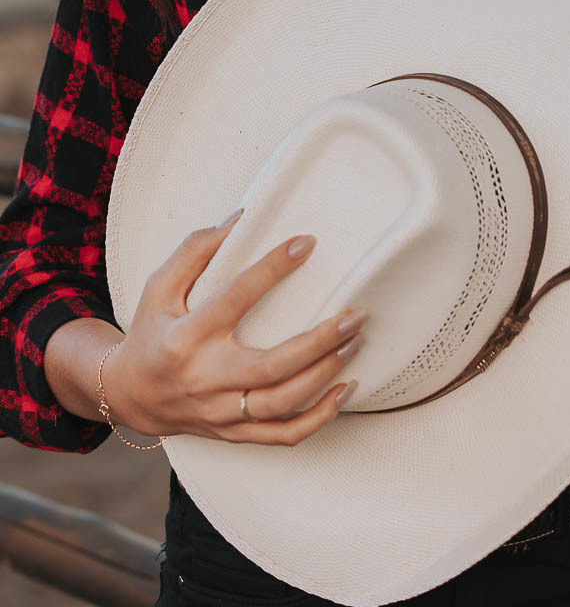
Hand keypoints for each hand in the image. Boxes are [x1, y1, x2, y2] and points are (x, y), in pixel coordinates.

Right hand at [102, 216, 365, 445]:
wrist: (129, 396)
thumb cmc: (151, 332)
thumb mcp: (159, 286)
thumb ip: (195, 250)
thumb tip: (240, 220)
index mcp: (186, 337)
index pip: (236, 298)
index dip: (272, 268)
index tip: (306, 243)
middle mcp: (205, 378)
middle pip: (272, 366)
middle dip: (320, 341)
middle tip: (354, 313)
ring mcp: (221, 412)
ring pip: (283, 403)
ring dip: (326, 373)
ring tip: (355, 340)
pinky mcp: (234, 433)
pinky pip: (284, 435)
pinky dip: (320, 417)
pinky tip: (345, 390)